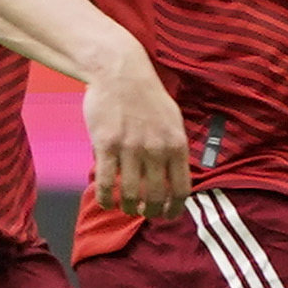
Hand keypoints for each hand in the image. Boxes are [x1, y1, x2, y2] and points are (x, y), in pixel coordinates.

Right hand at [85, 53, 188, 217]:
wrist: (119, 72)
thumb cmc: (147, 96)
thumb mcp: (173, 120)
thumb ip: (175, 148)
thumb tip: (176, 177)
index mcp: (176, 144)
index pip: (181, 189)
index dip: (175, 209)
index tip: (168, 216)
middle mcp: (156, 149)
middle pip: (156, 197)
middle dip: (150, 212)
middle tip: (145, 214)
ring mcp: (130, 148)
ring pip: (131, 195)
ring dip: (128, 208)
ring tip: (126, 209)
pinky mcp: (106, 145)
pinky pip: (107, 183)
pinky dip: (106, 198)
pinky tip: (106, 202)